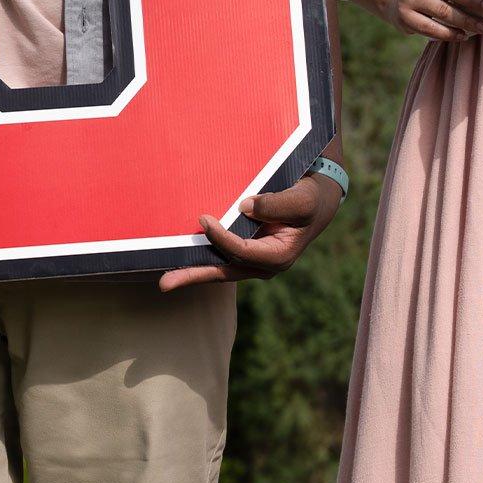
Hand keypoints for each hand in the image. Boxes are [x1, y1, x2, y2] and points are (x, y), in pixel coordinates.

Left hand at [173, 171, 340, 289]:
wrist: (316, 202)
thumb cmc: (310, 198)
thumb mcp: (301, 199)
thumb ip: (276, 204)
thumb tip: (243, 207)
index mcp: (279, 256)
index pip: (242, 252)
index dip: (221, 238)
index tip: (204, 219)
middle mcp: (264, 266)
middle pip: (225, 272)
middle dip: (195, 276)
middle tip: (165, 283)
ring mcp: (254, 263)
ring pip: (220, 270)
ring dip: (193, 274)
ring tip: (166, 281)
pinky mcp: (246, 254)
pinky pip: (221, 260)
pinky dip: (202, 262)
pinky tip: (181, 262)